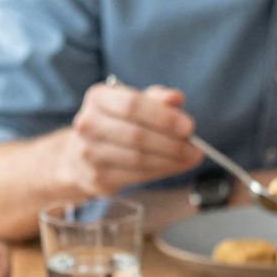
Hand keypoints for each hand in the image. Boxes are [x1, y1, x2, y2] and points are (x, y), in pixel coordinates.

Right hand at [60, 80, 202, 197]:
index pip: (132, 105)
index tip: (188, 126)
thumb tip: (175, 98)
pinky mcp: (97, 178)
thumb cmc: (116, 124)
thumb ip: (156, 99)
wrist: (80, 156)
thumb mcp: (133, 104)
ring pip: (139, 159)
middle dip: (172, 144)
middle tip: (195, 149)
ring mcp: (89, 153)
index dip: (163, 117)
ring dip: (171, 161)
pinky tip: (175, 167)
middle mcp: (88, 124)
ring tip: (190, 158)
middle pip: (137, 135)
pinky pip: (137, 176)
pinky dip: (161, 172)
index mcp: (98, 98)